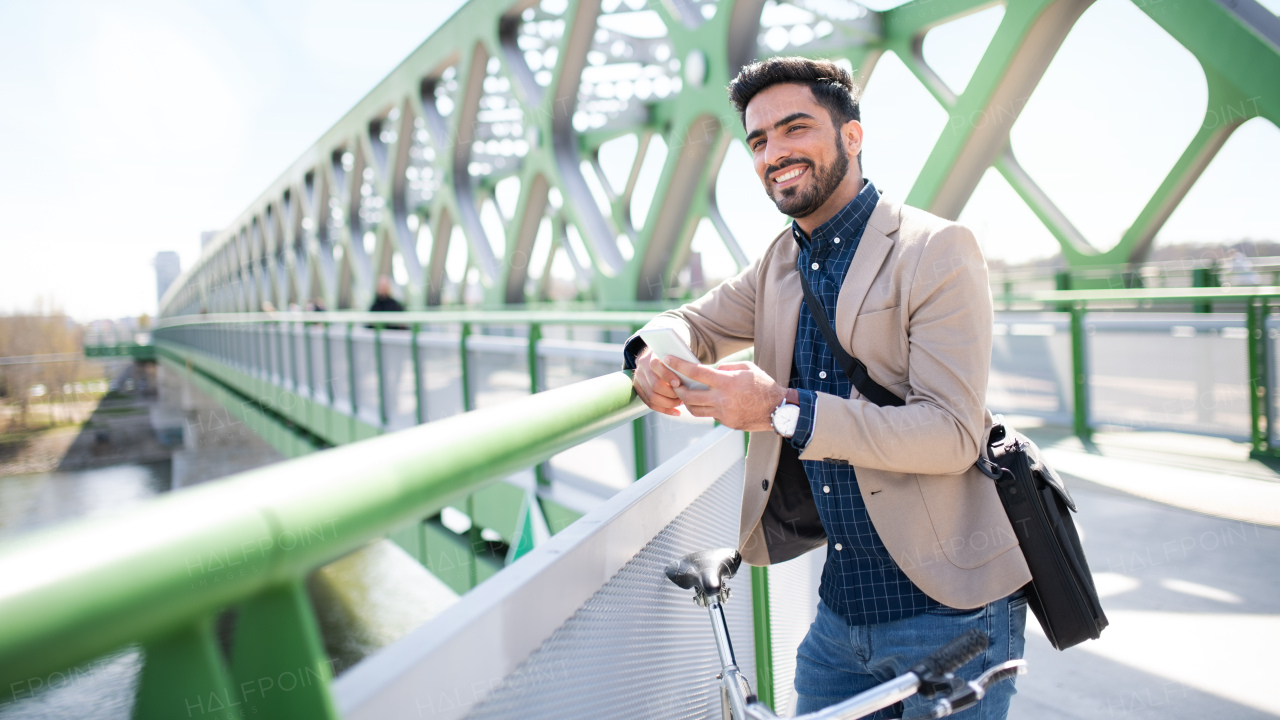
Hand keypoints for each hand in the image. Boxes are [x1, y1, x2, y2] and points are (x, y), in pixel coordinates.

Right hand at [632, 347, 682, 416]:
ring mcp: (639, 378)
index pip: (655, 366)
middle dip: (671, 394)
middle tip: (683, 395)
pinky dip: (664, 409)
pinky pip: (650, 403)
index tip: (679, 383)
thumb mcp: (678, 349)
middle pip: (654, 385)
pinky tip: (675, 411)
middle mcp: (642, 366)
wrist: (658, 352)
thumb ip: (683, 355)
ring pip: (651, 397)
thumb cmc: (674, 352)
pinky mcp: (639, 388)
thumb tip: (693, 367)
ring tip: (681, 402)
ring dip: (668, 403)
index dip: (667, 376)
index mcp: (651, 354)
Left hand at [663, 357, 786, 431]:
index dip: (679, 365)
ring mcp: (724, 413)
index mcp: (726, 382)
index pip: (696, 372)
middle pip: (689, 396)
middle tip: (674, 384)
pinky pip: (710, 415)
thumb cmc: (764, 386)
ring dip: (688, 402)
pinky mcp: (727, 423)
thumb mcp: (747, 368)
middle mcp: (722, 399)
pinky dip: (706, 408)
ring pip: (695, 410)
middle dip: (677, 390)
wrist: (778, 410)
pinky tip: (708, 402)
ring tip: (687, 394)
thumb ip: (726, 368)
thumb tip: (711, 371)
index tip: (668, 359)